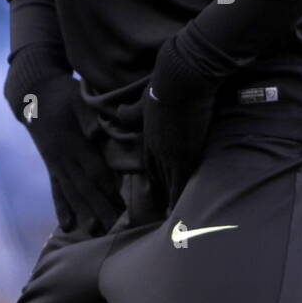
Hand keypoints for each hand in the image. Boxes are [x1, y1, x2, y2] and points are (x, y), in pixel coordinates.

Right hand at [4, 51, 123, 236]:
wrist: (33, 94)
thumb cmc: (62, 94)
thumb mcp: (76, 98)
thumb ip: (87, 117)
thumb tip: (96, 133)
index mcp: (72, 142)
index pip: (93, 169)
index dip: (107, 187)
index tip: (121, 203)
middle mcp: (63, 158)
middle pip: (84, 187)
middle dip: (99, 208)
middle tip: (114, 227)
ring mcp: (55, 165)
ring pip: (72, 193)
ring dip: (84, 213)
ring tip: (96, 231)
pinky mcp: (51, 167)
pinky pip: (57, 190)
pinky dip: (62, 208)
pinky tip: (67, 226)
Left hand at [115, 35, 218, 208]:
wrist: (178, 78)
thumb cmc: (164, 83)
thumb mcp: (142, 99)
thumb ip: (130, 111)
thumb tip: (117, 113)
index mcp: (149, 137)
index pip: (150, 165)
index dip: (155, 180)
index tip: (158, 192)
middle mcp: (156, 149)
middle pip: (158, 179)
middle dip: (162, 196)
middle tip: (163, 216)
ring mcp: (169, 154)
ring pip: (169, 185)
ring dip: (171, 203)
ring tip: (175, 224)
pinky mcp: (183, 155)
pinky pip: (182, 184)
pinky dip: (181, 199)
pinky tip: (184, 214)